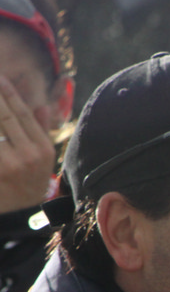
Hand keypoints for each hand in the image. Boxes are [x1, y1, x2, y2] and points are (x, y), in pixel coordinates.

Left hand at [0, 76, 58, 214]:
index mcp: (42, 150)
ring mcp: (8, 165)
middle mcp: (28, 156)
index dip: (11, 95)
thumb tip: (41, 106)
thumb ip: (41, 130)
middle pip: (5, 117)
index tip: (1, 79)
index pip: (24, 115)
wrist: (23, 213)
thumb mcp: (44, 158)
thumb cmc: (31, 180)